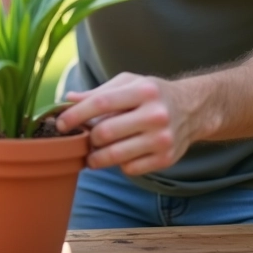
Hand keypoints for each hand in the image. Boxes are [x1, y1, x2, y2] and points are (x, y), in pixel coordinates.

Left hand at [56, 72, 210, 175]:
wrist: (192, 109)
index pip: (101, 103)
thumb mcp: (129, 84)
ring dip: (97, 157)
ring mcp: (162, 139)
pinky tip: (121, 155)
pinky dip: (119, 164)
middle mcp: (155, 115)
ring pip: (116, 155)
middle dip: (88, 138)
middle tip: (83, 139)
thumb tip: (69, 99)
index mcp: (144, 91)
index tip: (60, 123)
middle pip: (105, 132)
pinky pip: (130, 168)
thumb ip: (98, 92)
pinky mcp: (166, 159)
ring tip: (93, 154)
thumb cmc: (152, 94)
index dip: (76, 114)